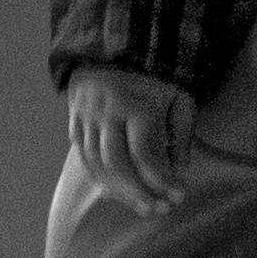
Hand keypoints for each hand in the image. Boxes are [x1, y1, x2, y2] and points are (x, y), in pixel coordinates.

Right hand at [66, 68, 199, 213]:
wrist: (114, 48)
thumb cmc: (154, 77)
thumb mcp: (178, 97)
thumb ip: (181, 133)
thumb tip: (179, 170)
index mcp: (135, 106)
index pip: (145, 154)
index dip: (161, 180)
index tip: (179, 196)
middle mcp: (107, 113)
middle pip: (117, 164)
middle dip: (138, 193)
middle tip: (159, 210)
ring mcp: (87, 118)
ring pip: (97, 164)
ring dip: (119, 191)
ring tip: (142, 206)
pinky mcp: (75, 121)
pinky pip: (84, 157)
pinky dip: (100, 178)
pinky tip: (118, 191)